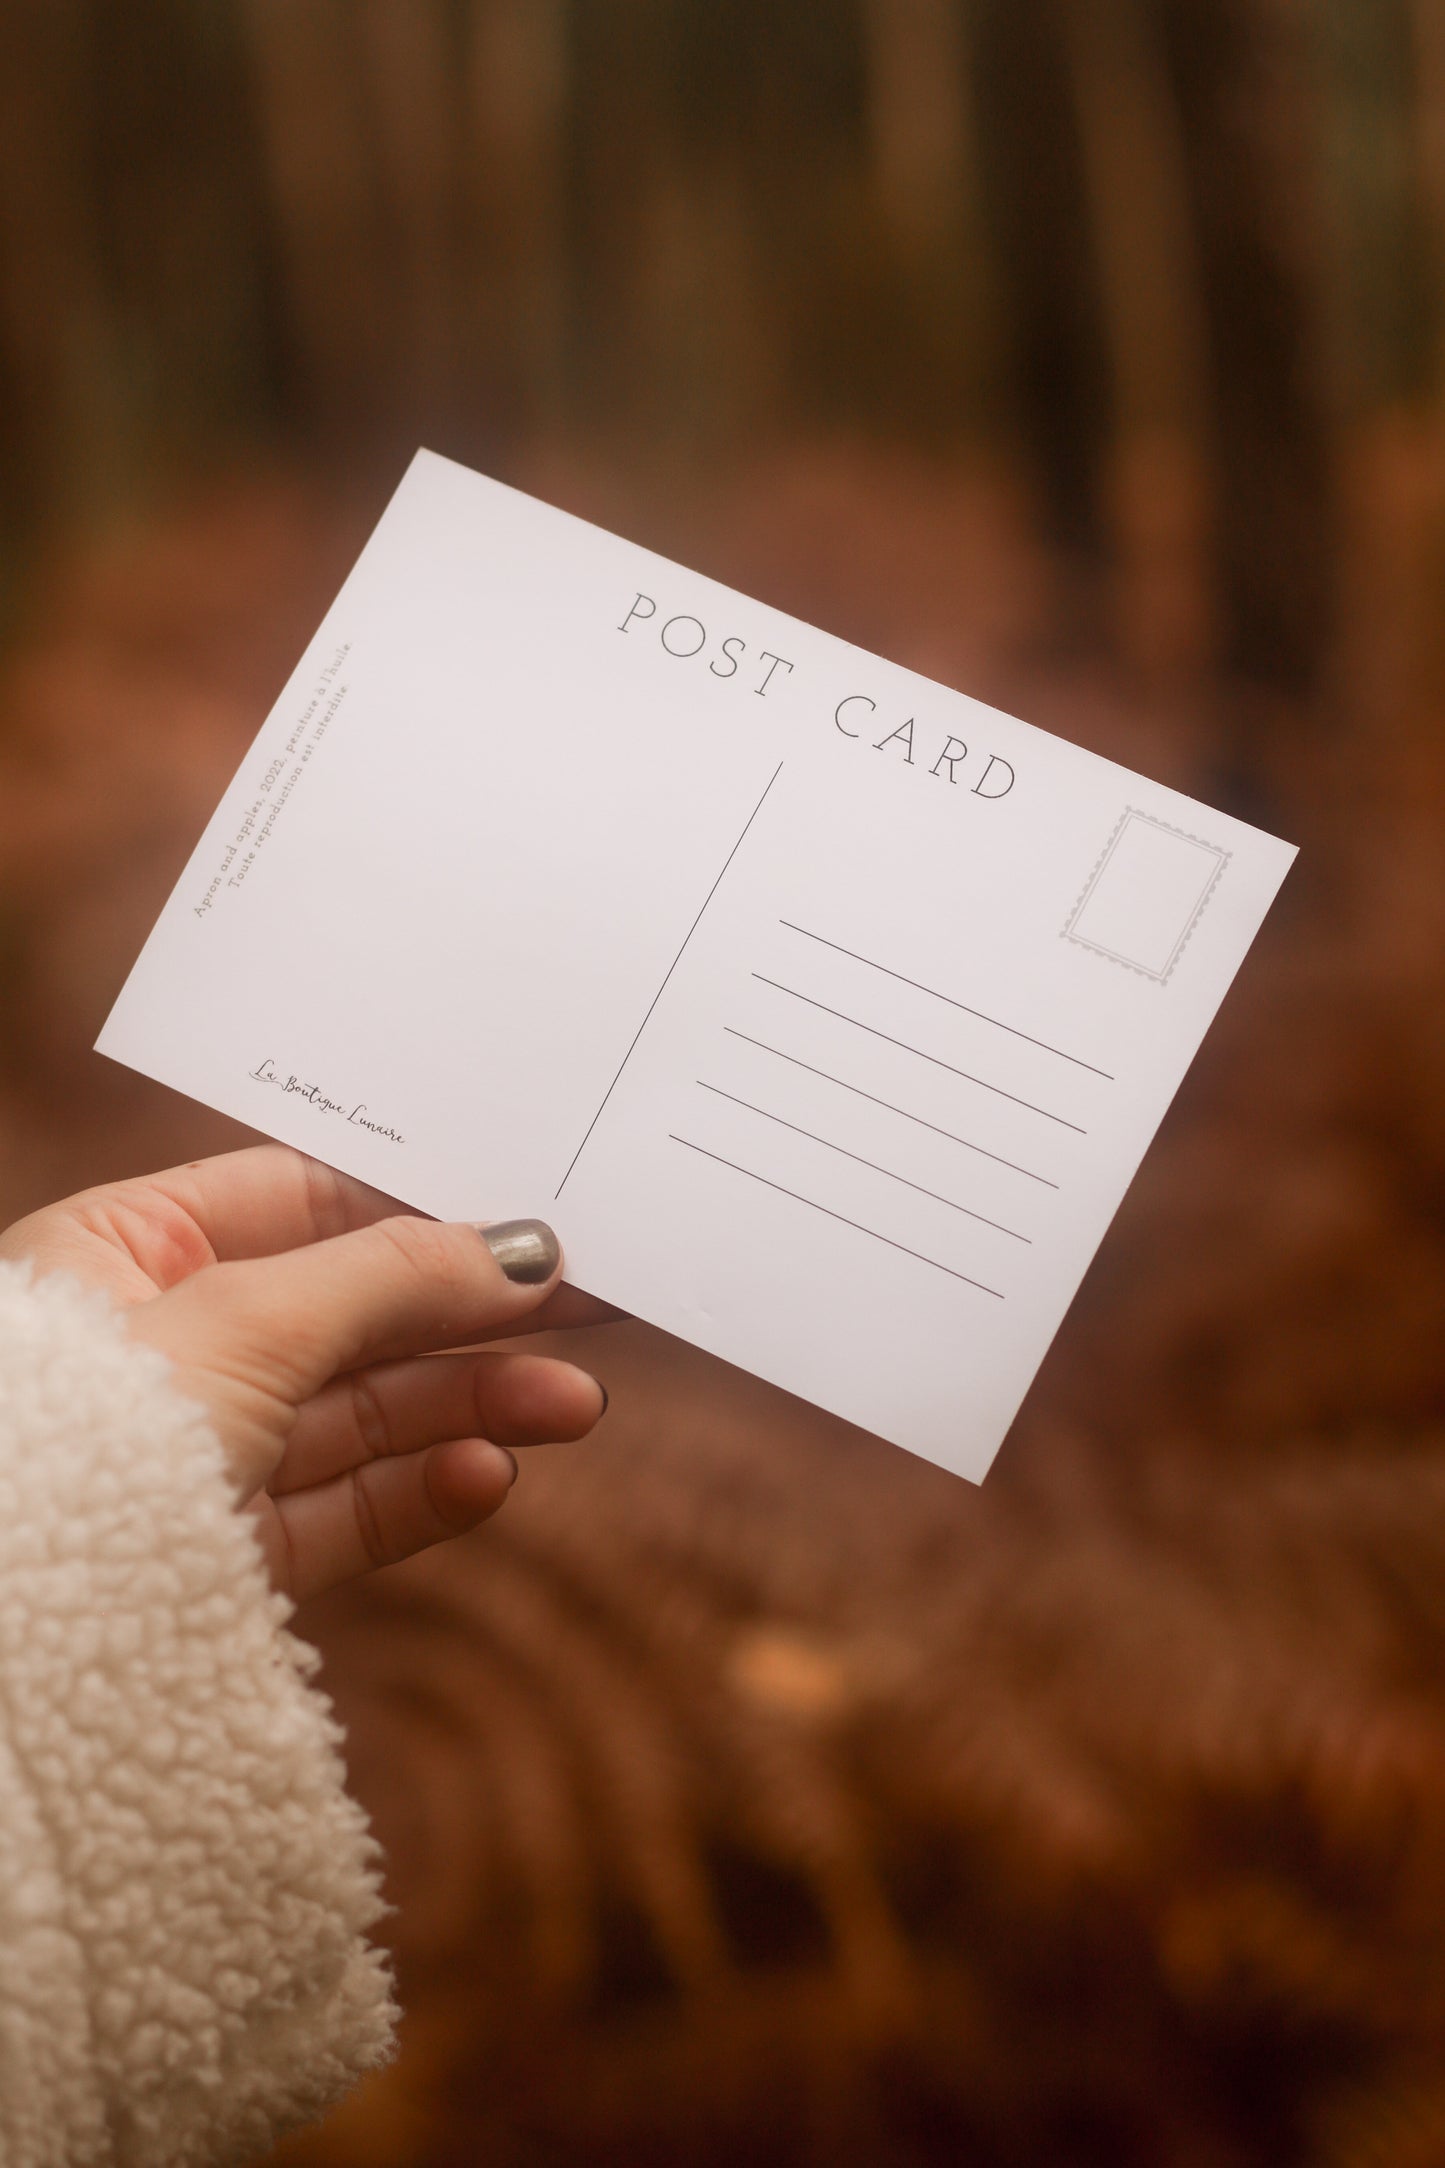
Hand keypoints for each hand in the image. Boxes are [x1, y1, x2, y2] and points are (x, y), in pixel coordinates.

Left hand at [0, 1146, 611, 1599]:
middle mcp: (162, 1344)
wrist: (4, 1650)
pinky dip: (420, 1492)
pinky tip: (489, 1476)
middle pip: (352, 1311)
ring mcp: (195, 1456)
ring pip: (361, 1415)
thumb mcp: (244, 1321)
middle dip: (471, 1316)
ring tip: (572, 1406)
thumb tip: (520, 1249)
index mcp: (126, 1250)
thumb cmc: (74, 1437)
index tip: (529, 1228)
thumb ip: (391, 1277)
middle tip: (592, 1309)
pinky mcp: (221, 1557)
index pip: (302, 1202)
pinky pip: (341, 1510)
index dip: (420, 1212)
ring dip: (472, 1406)